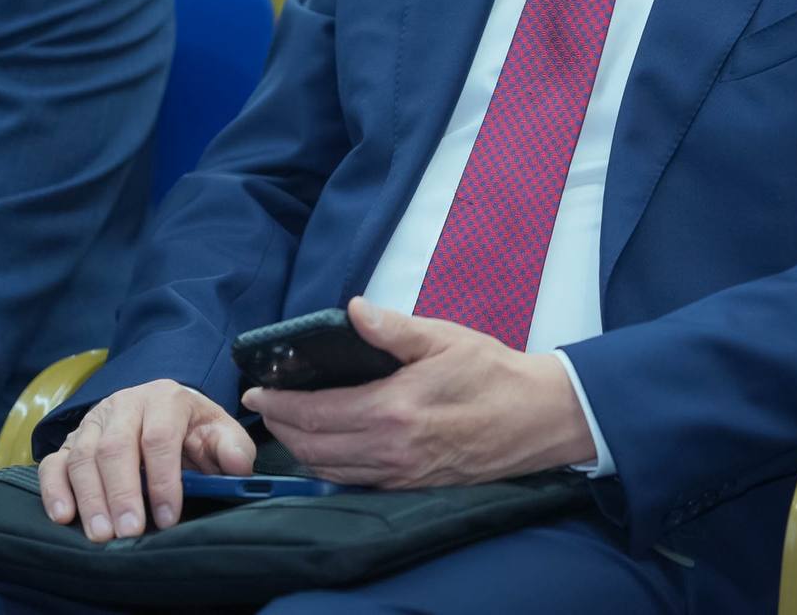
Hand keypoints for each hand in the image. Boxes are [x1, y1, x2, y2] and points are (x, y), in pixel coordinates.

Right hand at [38, 379, 254, 540]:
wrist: (162, 410)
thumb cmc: (193, 430)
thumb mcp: (219, 432)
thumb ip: (233, 448)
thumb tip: (237, 465)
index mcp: (164, 398)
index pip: (159, 438)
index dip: (163, 479)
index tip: (167, 517)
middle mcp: (124, 405)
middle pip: (115, 448)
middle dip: (122, 493)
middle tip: (129, 532)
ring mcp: (93, 422)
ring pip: (83, 457)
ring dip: (90, 498)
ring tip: (101, 535)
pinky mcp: (71, 441)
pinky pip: (54, 463)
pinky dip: (55, 490)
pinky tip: (64, 516)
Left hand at [243, 298, 594, 488]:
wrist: (538, 418)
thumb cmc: (493, 373)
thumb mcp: (444, 338)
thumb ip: (394, 328)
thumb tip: (354, 309)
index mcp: (393, 410)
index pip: (315, 414)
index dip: (279, 405)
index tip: (258, 392)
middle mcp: (391, 450)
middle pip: (313, 448)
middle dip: (281, 429)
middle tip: (267, 408)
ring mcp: (401, 474)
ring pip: (329, 470)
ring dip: (301, 450)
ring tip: (289, 425)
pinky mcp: (413, 485)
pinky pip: (355, 480)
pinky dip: (330, 465)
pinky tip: (327, 446)